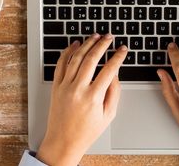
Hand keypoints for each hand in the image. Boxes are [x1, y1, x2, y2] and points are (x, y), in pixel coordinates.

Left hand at [36, 33, 127, 165]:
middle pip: (91, 59)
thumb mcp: (108, 115)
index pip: (109, 70)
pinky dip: (67, 52)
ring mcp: (65, 86)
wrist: (63, 141)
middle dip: (102, 44)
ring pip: (75, 58)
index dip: (118, 57)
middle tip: (109, 37)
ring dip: (86, 44)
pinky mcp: (56, 86)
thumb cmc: (86, 131)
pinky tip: (75, 45)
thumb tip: (115, 74)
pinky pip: (60, 64)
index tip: (122, 49)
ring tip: (95, 37)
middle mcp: (78, 89)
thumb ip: (114, 93)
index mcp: (93, 97)